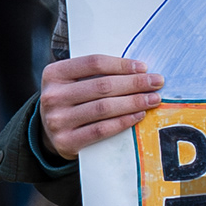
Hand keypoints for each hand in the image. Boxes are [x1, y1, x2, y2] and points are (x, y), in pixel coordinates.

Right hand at [36, 52, 164, 156]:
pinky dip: (123, 121)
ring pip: (104, 108)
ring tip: (153, 99)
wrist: (49, 132)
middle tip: (156, 83)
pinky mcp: (66, 141)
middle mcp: (53, 96)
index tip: (144, 67)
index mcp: (54, 74)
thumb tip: (139, 70)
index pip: (94, 64)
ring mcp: (58, 120)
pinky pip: (101, 130)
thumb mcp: (73, 81)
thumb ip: (96, 73)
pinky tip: (138, 115)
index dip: (122, 64)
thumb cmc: (70, 101)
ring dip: (133, 102)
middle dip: (134, 83)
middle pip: (102, 86)